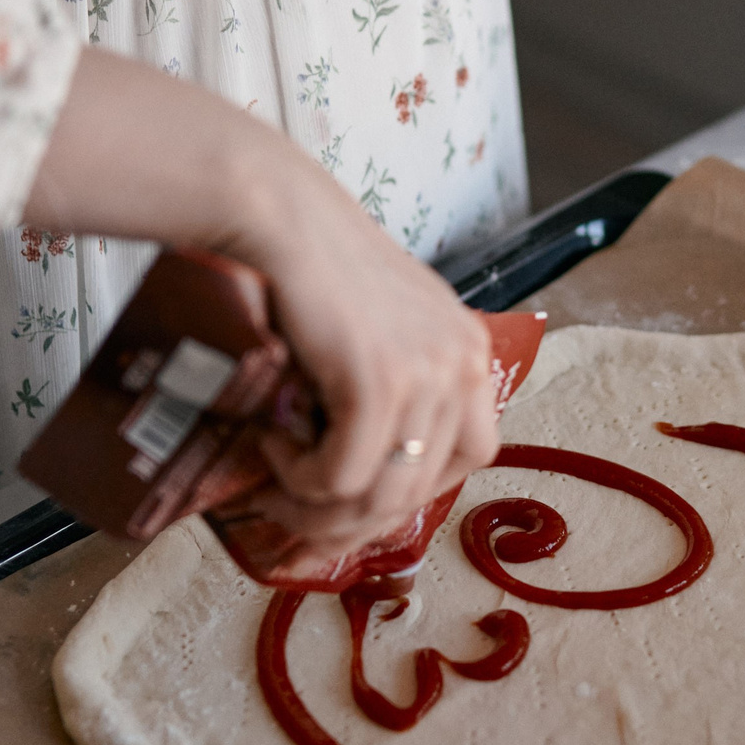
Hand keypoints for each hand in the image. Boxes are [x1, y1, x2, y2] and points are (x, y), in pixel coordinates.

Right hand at [234, 183, 500, 565]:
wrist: (277, 216)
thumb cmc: (311, 270)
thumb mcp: (380, 331)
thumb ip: (395, 389)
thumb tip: (365, 483)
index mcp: (470, 351)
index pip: (470, 456)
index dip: (413, 495)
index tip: (357, 512)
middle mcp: (464, 363)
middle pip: (423, 489)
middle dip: (355, 525)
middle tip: (297, 527)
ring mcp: (428, 372)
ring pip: (382, 495)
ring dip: (320, 511)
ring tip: (275, 492)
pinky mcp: (379, 381)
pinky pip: (344, 477)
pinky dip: (301, 480)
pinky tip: (273, 444)